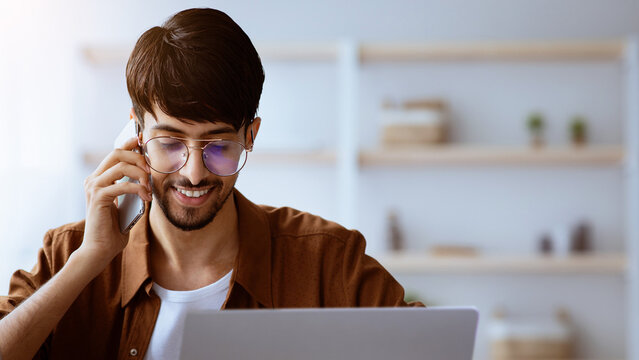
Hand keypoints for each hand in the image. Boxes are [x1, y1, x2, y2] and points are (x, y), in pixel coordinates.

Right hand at [79, 137, 151, 266]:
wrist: (100, 249)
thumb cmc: (114, 229)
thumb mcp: (126, 204)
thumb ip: (132, 189)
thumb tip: (148, 176)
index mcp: (99, 179)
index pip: (114, 153)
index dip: (129, 144)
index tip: (143, 142)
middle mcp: (93, 180)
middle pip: (116, 154)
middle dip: (137, 157)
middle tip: (151, 169)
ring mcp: (93, 187)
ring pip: (120, 166)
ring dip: (139, 174)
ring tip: (149, 187)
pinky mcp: (97, 198)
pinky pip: (122, 185)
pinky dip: (138, 189)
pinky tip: (146, 198)